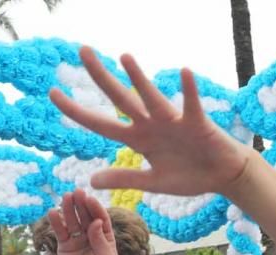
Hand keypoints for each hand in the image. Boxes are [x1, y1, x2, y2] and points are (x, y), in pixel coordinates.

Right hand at [47, 190, 119, 254]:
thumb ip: (100, 241)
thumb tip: (96, 222)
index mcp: (105, 237)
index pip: (100, 219)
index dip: (95, 208)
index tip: (90, 198)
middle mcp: (91, 235)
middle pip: (85, 216)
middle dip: (81, 204)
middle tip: (76, 192)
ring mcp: (77, 239)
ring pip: (72, 221)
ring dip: (68, 209)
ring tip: (65, 198)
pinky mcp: (64, 245)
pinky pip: (60, 232)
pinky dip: (56, 222)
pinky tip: (52, 213)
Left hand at [49, 50, 253, 198]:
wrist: (223, 176)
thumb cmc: (190, 176)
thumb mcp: (153, 182)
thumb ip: (125, 177)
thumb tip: (91, 180)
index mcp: (138, 139)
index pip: (100, 124)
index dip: (76, 111)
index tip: (53, 94)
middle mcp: (151, 124)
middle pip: (120, 99)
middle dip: (100, 77)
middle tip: (81, 51)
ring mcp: (173, 121)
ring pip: (151, 98)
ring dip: (139, 79)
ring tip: (125, 58)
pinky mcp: (197, 123)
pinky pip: (191, 104)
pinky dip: (188, 90)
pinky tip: (184, 72)